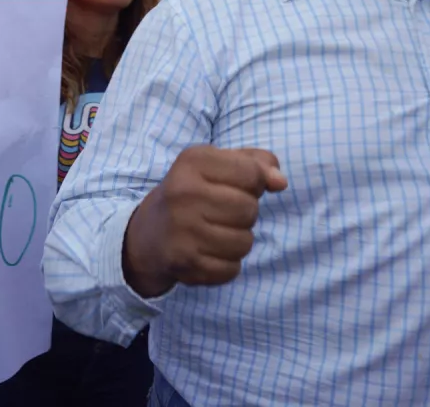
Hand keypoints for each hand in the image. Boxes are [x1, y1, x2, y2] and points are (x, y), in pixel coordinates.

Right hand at [122, 146, 286, 297]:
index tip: (235, 186)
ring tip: (215, 233)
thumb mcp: (217, 166)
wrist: (148, 234)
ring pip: (245, 242)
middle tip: (221, 213)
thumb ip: (255, 163)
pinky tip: (207, 252)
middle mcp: (183, 193)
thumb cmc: (193, 193)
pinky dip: (226, 264)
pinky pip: (231, 269)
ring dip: (238, 240)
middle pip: (250, 210)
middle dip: (245, 214)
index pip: (252, 173)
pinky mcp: (184, 261)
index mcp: (192, 161)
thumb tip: (280, 182)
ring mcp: (182, 229)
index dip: (254, 183)